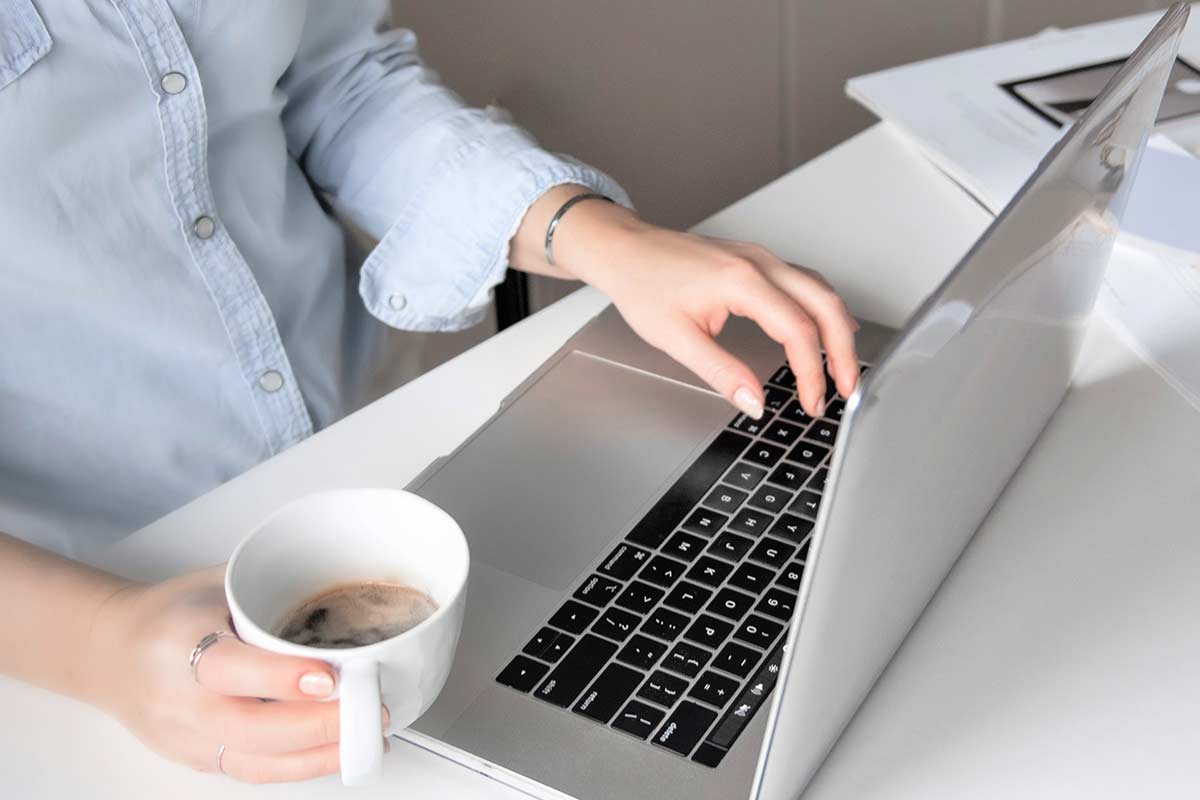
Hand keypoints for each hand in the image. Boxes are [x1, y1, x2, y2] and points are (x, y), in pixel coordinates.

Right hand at [84, 566, 383, 782]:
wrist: (111, 651)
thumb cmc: (172, 612)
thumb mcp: (216, 583)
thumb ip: (271, 593)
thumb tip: (345, 592)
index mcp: (179, 641)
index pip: (228, 667)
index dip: (280, 678)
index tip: (328, 677)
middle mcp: (178, 697)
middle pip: (248, 728)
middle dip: (317, 726)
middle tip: (371, 710)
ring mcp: (185, 735)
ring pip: (254, 760)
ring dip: (318, 754)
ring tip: (368, 736)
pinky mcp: (196, 759)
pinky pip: (252, 771)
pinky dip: (301, 766)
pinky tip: (339, 752)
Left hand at [551, 201, 859, 417]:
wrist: (625, 250)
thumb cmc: (643, 284)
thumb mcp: (676, 339)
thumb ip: (721, 373)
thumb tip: (754, 402)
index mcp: (741, 282)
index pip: (797, 331)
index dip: (811, 372)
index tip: (811, 402)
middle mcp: (760, 263)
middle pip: (825, 305)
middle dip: (843, 351)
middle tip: (846, 389)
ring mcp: (761, 257)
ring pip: (821, 290)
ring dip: (838, 329)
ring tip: (842, 369)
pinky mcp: (757, 260)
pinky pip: (805, 282)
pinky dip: (823, 309)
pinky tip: (826, 329)